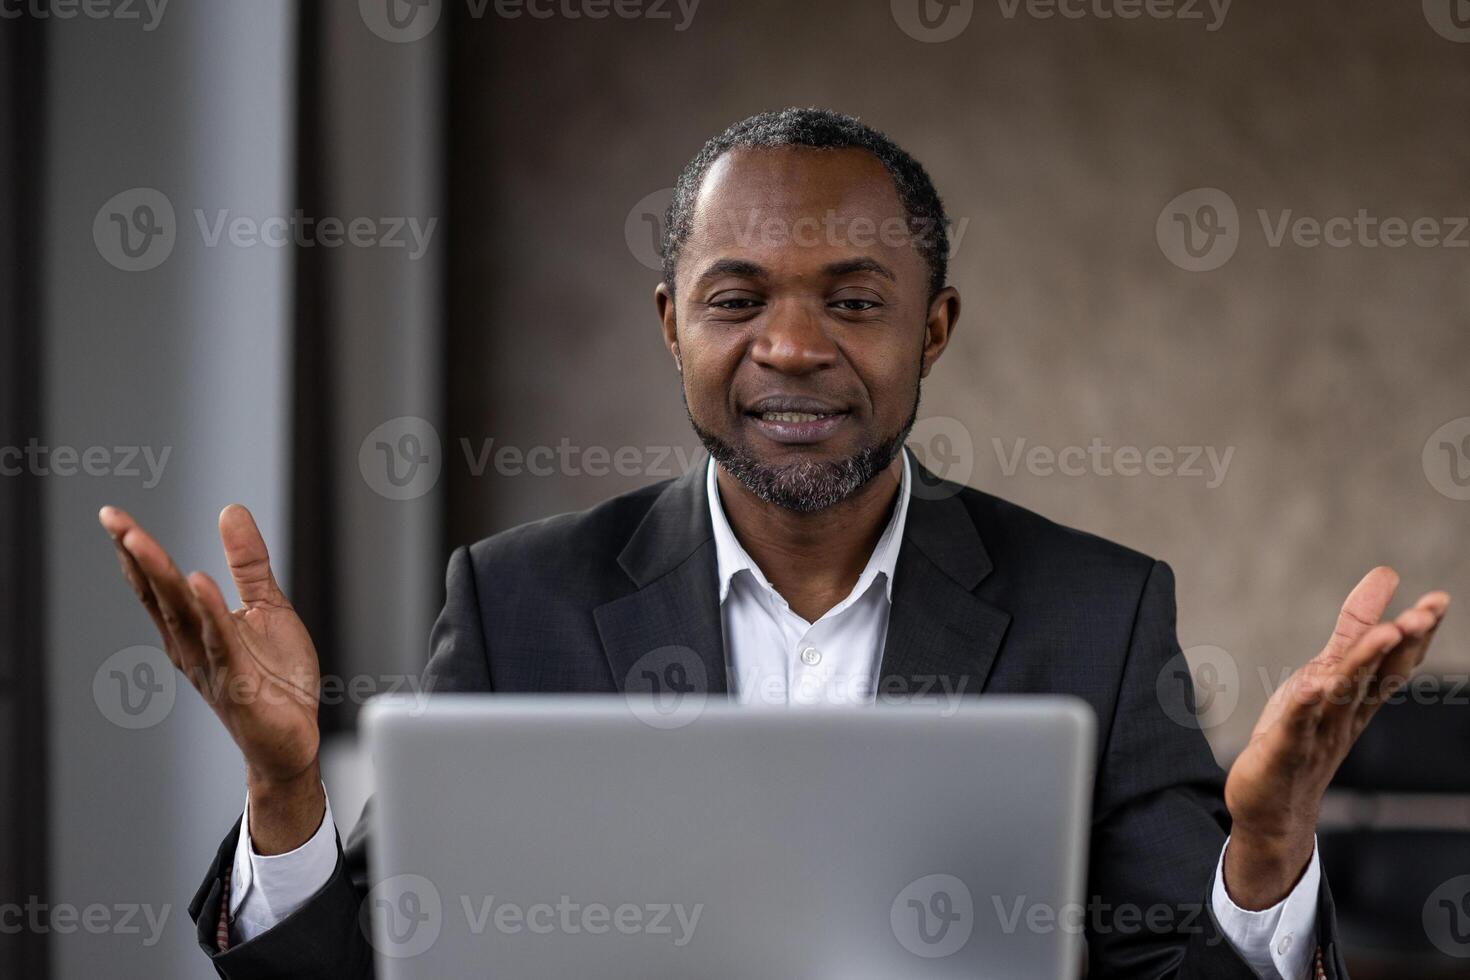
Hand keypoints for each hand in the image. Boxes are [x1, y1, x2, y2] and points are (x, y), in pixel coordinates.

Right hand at [99, 504, 324, 852]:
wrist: (293, 738)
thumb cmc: (274, 679)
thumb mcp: (265, 607)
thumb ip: (247, 563)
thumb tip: (229, 511)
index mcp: (193, 630)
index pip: (158, 586)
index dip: (136, 551)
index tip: (113, 516)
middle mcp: (192, 648)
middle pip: (161, 596)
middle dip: (138, 558)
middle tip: (115, 521)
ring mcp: (212, 666)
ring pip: (182, 616)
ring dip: (161, 579)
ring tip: (140, 541)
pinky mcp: (238, 683)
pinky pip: (221, 643)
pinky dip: (209, 613)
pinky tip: (198, 584)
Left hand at [1222, 566, 1448, 908]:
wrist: (1274, 808)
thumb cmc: (1302, 734)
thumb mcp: (1326, 674)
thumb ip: (1353, 630)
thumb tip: (1386, 577)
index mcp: (1355, 696)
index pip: (1391, 662)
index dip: (1415, 633)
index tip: (1438, 600)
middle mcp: (1342, 714)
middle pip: (1377, 676)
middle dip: (1401, 645)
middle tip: (1424, 613)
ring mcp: (1315, 734)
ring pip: (1343, 695)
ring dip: (1364, 664)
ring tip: (1385, 632)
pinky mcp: (1282, 752)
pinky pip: (1296, 728)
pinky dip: (1304, 708)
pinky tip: (1311, 687)